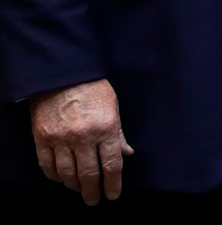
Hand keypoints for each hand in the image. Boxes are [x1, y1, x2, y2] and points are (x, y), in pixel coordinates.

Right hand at [30, 79, 133, 205]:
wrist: (64, 74)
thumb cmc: (94, 88)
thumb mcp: (113, 107)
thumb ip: (118, 133)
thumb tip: (126, 154)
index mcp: (106, 127)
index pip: (111, 164)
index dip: (113, 183)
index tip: (113, 194)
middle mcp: (84, 136)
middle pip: (89, 174)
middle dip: (93, 191)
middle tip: (94, 200)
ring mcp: (61, 139)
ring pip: (68, 174)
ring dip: (74, 186)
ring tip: (80, 189)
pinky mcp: (43, 138)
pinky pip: (48, 166)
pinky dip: (55, 176)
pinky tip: (62, 179)